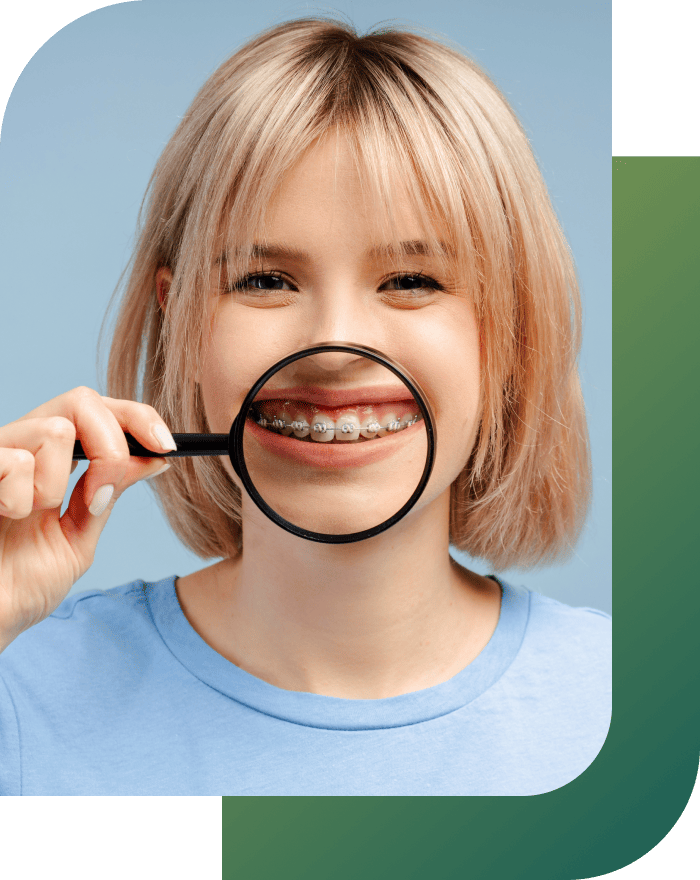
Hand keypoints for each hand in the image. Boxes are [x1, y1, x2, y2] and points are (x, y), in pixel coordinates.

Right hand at [0, 387, 174, 650]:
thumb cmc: (19, 584)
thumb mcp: (77, 537)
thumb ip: (110, 493)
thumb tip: (157, 457)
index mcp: (51, 457)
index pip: (99, 409)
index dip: (138, 418)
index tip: (167, 448)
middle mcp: (24, 443)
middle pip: (82, 400)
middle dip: (109, 449)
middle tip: (98, 497)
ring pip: (55, 431)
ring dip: (55, 486)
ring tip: (30, 516)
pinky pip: (15, 461)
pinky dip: (19, 500)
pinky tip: (3, 516)